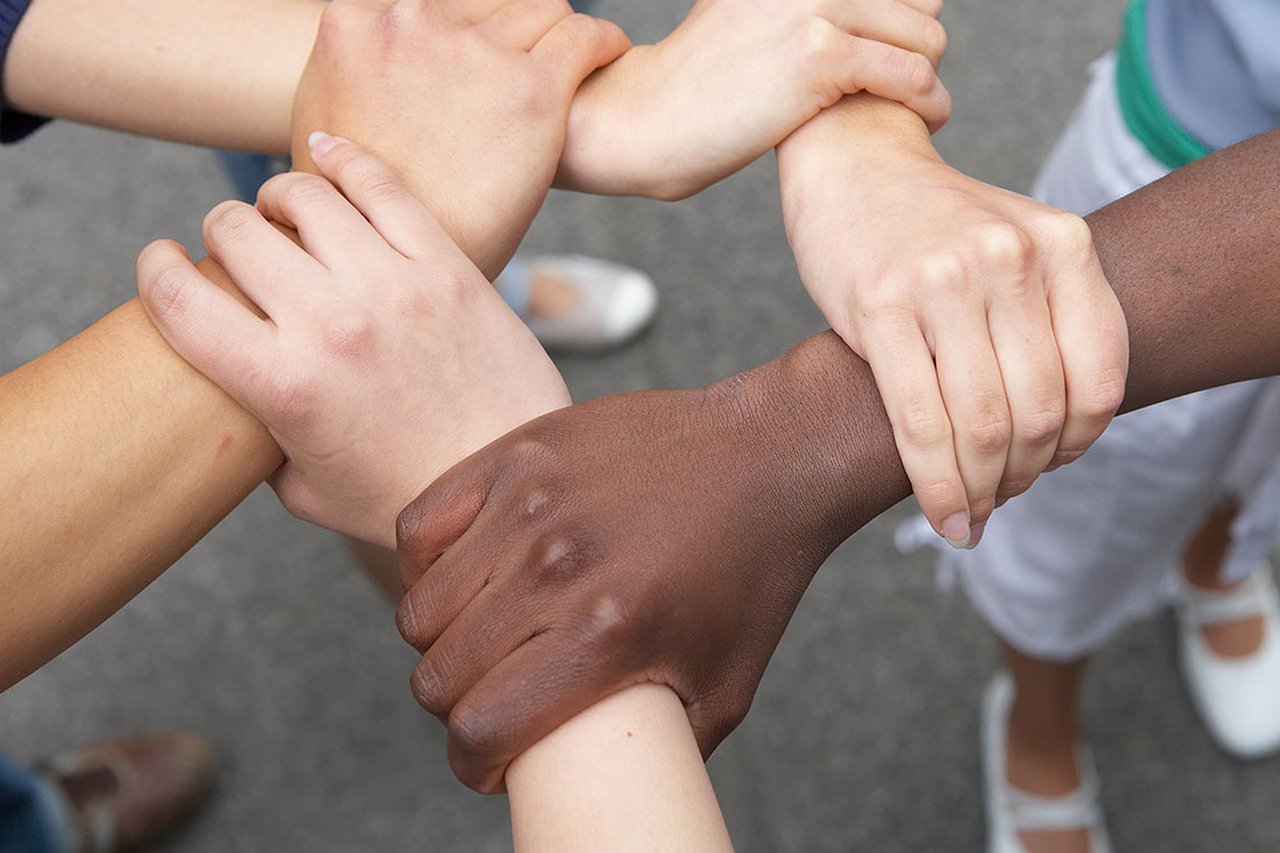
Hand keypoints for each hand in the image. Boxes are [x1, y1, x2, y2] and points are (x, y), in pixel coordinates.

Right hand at [137, 139, 569, 546]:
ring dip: (278, 197)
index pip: (179, 301)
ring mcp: (392, 288)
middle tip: (237, 248)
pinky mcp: (446, 266)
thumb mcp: (307, 491)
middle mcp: (330, 325)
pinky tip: (327, 155)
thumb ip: (259, 440)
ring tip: (284, 212)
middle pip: (235, 233)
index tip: (161, 264)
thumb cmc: (409, 497)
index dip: (155, 271)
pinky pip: (382, 186)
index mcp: (282, 386)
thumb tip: (236, 401)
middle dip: (221, 235)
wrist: (511, 483)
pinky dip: (343, 159)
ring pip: (304, 196)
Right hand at [291, 0, 629, 276]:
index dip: (467, 27)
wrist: (396, 275)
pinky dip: (602, 42)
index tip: (485, 55)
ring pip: (542, 9)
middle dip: (509, 32)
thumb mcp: (326, 135)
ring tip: (575, 60)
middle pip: (488, 0)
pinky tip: (605, 55)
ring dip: (556, 35)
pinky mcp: (531, 89)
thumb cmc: (361, 222)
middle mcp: (410, 22)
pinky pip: (584, 37)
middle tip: (527, 69)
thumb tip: (367, 73)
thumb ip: (354, 83)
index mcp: (354, 26)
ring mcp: (472, 52)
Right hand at [393, 354, 874, 792]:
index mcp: (609, 635)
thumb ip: (662, 754)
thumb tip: (608, 793)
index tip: (492, 759)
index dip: (474, 763)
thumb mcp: (726, 689)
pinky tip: (466, 574)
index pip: (480, 730)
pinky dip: (427, 564)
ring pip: (420, 608)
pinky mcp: (518, 454)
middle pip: (438, 676)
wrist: (769, 456)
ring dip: (441, 640)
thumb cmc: (751, 578)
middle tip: (493, 696)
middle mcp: (559, 568)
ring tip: (481, 637)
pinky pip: (420, 526)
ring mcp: (531, 505)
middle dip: (457, 707)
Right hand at [557, 0, 950, 198]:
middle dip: (920, 51)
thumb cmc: (695, 89)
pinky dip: (928, 102)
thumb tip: (844, 19)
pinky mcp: (820, 57)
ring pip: (923, 39)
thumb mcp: (746, 20)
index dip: (905, 20)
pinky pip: (909, 75)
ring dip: (930, 80)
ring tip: (921, 109)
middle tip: (905, 93)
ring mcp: (816, 9)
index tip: (896, 57)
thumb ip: (796, 9)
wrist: (646, 120)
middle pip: (917, 5)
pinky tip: (923, 120)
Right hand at [779, 104, 1128, 547]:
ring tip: (972, 512)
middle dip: (1023, 477)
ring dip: (983, 491)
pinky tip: (944, 515)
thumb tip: (1055, 438)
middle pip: (1040, 412)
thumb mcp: (1016, 247)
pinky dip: (937, 486)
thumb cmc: (932, 222)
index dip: (1079, 446)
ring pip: (986, 426)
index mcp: (1063, 244)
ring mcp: (946, 281)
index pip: (1098, 381)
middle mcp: (1012, 258)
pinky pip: (921, 422)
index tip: (1049, 467)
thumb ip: (1048, 320)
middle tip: (1000, 496)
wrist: (851, 160)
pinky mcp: (880, 306)